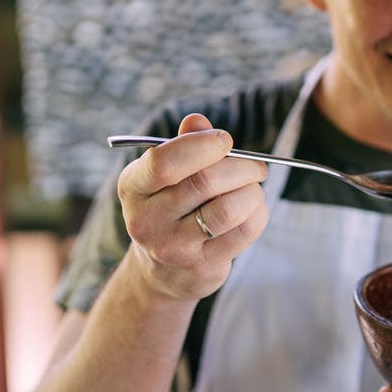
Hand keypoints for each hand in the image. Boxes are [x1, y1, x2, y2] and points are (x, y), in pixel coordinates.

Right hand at [117, 113, 268, 299]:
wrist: (162, 270)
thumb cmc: (170, 207)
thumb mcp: (166, 175)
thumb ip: (183, 145)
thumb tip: (198, 121)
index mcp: (133, 186)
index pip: (164, 161)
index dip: (202, 145)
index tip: (225, 140)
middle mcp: (146, 219)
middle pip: (205, 182)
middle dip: (242, 168)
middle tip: (257, 167)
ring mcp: (173, 246)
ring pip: (228, 209)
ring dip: (252, 192)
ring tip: (254, 189)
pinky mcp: (201, 266)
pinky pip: (243, 232)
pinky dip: (258, 214)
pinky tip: (253, 210)